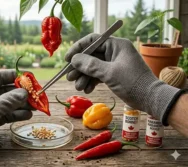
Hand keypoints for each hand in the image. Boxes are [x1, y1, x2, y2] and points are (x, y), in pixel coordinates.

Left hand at [0, 70, 31, 166]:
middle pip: (6, 90)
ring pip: (8, 103)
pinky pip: (6, 114)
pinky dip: (16, 114)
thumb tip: (24, 93)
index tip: (29, 78)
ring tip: (34, 107)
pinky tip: (27, 115)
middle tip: (35, 95)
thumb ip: (8, 101)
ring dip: (21, 105)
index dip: (15, 76)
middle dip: (21, 93)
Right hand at [65, 33, 180, 124]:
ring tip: (78, 87)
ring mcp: (113, 63)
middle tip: (69, 77)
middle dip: (79, 67)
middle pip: (90, 55)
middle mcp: (114, 52)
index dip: (78, 48)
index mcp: (116, 45)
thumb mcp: (109, 73)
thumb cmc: (132, 82)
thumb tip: (74, 59)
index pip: (92, 40)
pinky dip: (91, 81)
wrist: (149, 98)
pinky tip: (87, 89)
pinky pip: (98, 75)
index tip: (68, 59)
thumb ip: (90, 65)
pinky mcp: (113, 74)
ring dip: (84, 77)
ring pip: (93, 67)